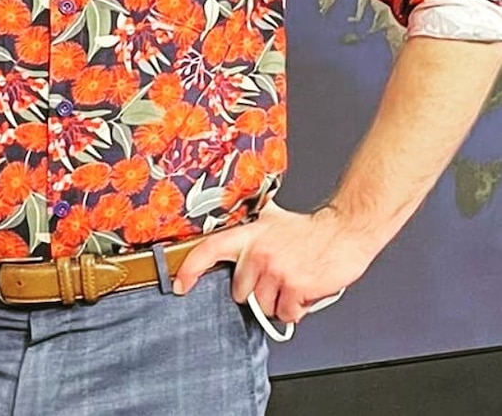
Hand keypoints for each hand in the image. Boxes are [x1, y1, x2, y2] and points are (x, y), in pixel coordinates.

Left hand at [173, 201, 373, 326]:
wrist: (344, 231)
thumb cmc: (310, 229)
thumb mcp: (272, 217)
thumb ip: (250, 220)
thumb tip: (230, 212)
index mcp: (250, 234)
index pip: (209, 249)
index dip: (190, 269)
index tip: (180, 284)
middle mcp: (258, 251)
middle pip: (240, 291)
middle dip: (256, 291)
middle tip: (276, 276)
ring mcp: (276, 270)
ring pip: (264, 306)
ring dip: (278, 301)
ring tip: (292, 280)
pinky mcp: (295, 287)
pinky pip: (286, 314)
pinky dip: (296, 309)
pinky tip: (303, 290)